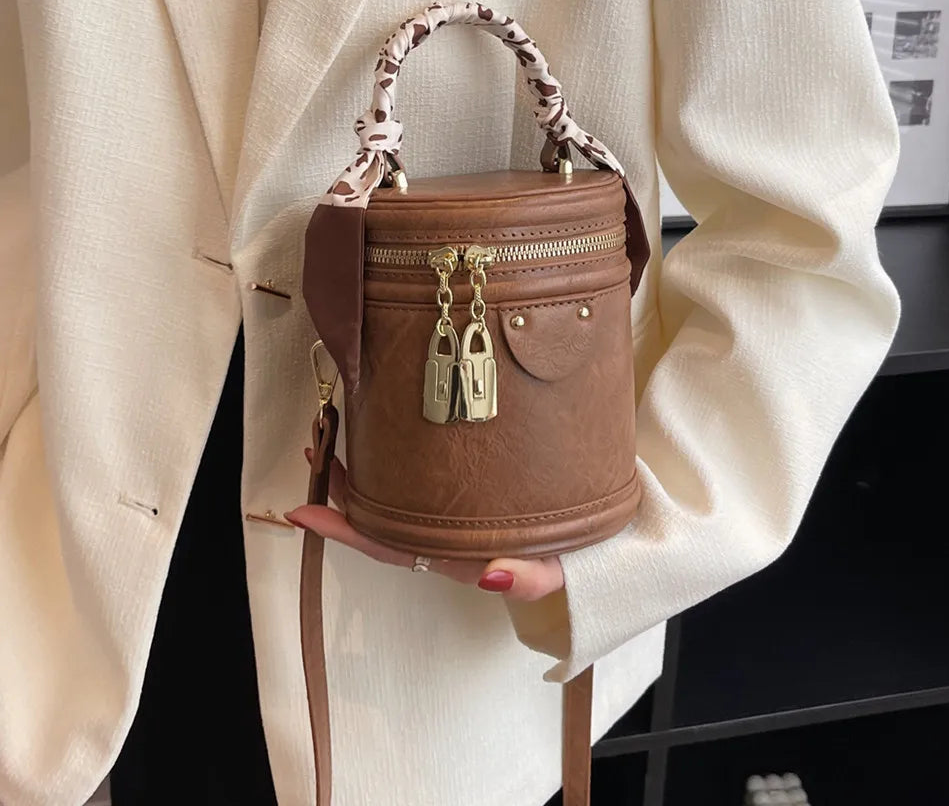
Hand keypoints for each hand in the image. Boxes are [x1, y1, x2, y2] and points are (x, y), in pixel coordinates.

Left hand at [285, 448, 563, 599]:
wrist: (587, 537)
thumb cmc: (563, 558)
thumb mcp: (551, 573)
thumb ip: (525, 579)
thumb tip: (489, 576)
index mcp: (448, 554)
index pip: (385, 545)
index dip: (343, 530)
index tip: (303, 511)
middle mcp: (437, 531)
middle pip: (376, 514)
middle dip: (339, 486)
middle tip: (314, 444)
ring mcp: (444, 507)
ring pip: (389, 490)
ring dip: (358, 466)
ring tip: (332, 430)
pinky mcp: (459, 482)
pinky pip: (414, 469)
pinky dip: (391, 452)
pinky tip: (383, 426)